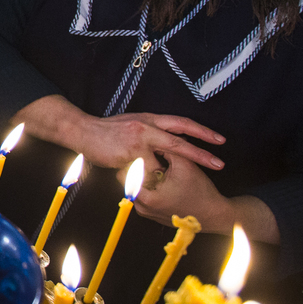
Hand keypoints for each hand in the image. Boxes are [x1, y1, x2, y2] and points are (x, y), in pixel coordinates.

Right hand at [72, 112, 224, 173]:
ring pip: (161, 163)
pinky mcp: (130, 153)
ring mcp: (139, 140)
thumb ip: (148, 131)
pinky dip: (143, 178)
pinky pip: (144, 171)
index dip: (202, 131)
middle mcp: (148, 127)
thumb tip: (162, 139)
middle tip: (219, 164)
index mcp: (150, 118)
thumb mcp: (131, 124)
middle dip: (202, 154)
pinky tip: (137, 179)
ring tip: (161, 184)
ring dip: (162, 175)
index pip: (182, 123)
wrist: (82, 130)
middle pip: (181, 142)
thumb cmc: (105, 131)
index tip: (219, 139)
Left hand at [132, 154, 233, 231]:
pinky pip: (143, 196)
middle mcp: (142, 208)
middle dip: (138, 169)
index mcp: (146, 197)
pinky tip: (162, 180)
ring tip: (157, 169)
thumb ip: (166, 149)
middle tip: (149, 158)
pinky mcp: (152, 214)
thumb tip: (153, 139)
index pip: (125, 173)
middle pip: (128, 181)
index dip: (134, 160)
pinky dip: (150, 187)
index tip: (142, 152)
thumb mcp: (184, 164)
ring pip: (136, 188)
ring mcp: (146, 213)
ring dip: (144, 178)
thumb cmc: (200, 192)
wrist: (214, 214)